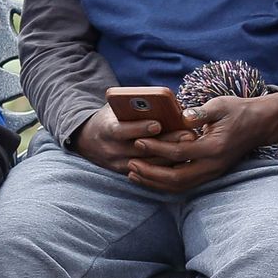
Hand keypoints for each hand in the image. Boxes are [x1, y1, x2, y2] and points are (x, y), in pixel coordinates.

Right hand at [72, 104, 195, 173]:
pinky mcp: (125, 173)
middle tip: (188, 135)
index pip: (121, 130)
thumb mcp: (115, 109)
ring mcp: (118, 164)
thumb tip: (163, 104)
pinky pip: (148, 173)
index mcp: (106, 129)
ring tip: (190, 147)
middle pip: (141, 149)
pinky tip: (182, 160)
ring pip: (148, 164)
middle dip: (166, 142)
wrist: (87, 140)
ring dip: (170, 156)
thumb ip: (132, 106)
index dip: (139, 128)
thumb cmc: (109, 118)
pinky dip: (164, 167)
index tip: (158, 124)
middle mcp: (111, 149)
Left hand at [127, 94, 277, 192]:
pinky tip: (149, 177)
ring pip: (180, 186)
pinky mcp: (210, 174)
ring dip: (155, 182)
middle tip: (130, 163)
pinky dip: (165, 184)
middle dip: (150, 173)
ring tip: (133, 173)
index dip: (156, 148)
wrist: (261, 124)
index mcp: (214, 147)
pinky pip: (185, 185)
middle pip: (176, 178)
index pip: (179, 153)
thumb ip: (200, 112)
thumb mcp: (220, 105)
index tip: (137, 141)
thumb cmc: (238, 110)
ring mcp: (213, 172)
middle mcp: (213, 165)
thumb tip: (181, 116)